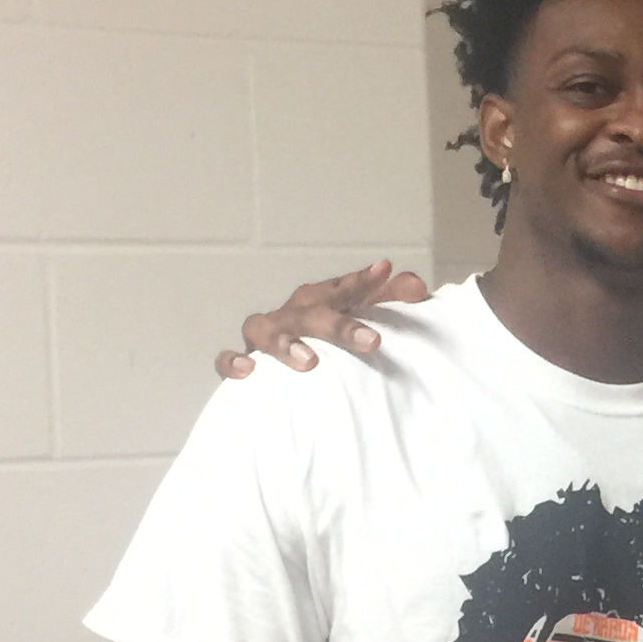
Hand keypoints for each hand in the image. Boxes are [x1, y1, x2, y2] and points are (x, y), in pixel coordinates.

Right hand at [216, 260, 424, 378]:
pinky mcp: (245, 359)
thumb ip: (390, 300)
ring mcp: (266, 334)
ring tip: (310, 362)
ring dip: (286, 343)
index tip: (384, 271)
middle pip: (311, 311)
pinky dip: (231, 361)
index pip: (342, 287)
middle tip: (374, 342)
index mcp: (320, 300)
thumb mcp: (361, 315)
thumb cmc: (329, 335)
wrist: (288, 363)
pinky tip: (248, 370)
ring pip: (265, 329)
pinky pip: (225, 358)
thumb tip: (417, 285)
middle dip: (341, 326)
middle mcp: (292, 313)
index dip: (362, 280)